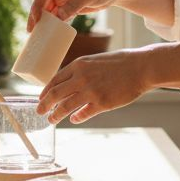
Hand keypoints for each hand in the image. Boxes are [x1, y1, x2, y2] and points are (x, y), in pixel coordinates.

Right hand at [27, 0, 118, 31]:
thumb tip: (57, 17)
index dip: (37, 6)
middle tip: (31, 31)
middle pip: (42, 3)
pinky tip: (50, 33)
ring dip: (44, 22)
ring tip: (38, 35)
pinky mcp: (69, 6)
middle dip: (36, 16)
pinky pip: (57, 15)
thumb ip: (73, 5)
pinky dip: (54, 23)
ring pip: (48, 10)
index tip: (36, 20)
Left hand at [36, 47, 154, 123]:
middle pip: (55, 95)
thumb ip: (80, 71)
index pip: (54, 80)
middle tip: (39, 112)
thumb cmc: (119, 63)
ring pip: (65, 107)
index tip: (41, 98)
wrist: (140, 67)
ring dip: (56, 115)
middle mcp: (81, 78)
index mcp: (78, 65)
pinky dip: (76, 118)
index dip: (45, 91)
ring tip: (51, 120)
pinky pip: (83, 114)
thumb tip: (66, 84)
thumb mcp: (94, 61)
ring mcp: (91, 92)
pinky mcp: (102, 104)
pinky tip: (74, 119)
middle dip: (44, 105)